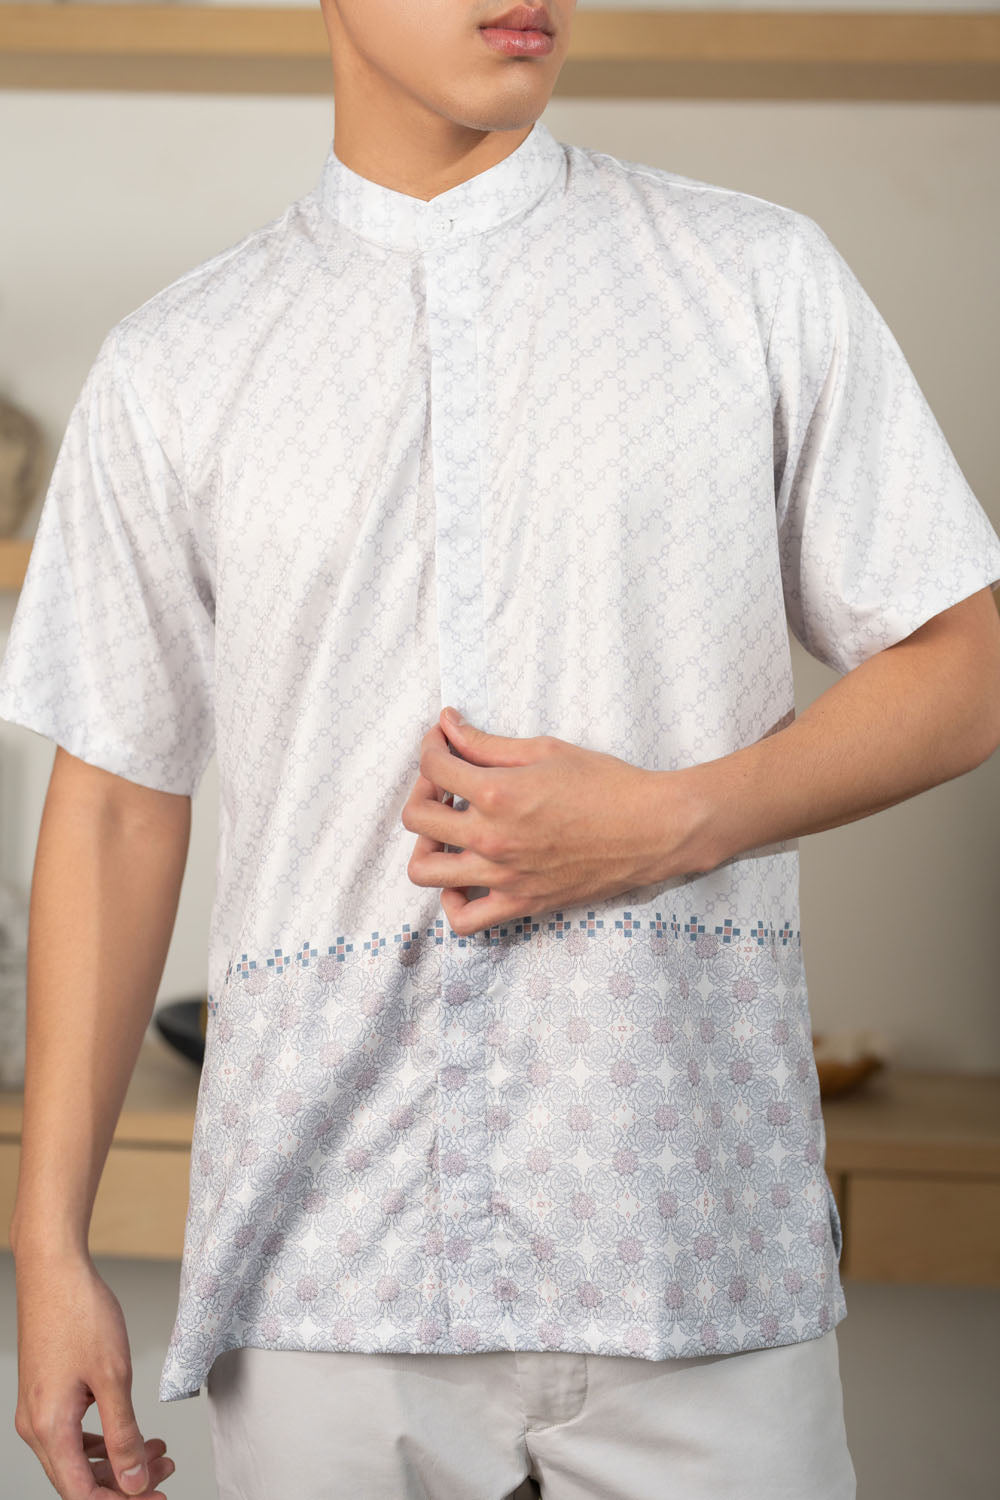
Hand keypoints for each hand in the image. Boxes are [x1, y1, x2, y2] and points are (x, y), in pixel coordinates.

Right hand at [13, 1247, 175, 1497]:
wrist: (53, 1270)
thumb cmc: (80, 1313)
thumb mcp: (113, 1377)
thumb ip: (124, 1435)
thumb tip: (134, 1481)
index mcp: (50, 1429)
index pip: (83, 1494)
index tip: (157, 1495)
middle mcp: (36, 1427)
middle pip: (79, 1480)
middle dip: (125, 1481)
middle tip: (165, 1469)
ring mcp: (36, 1410)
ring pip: (75, 1458)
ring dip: (116, 1460)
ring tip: (157, 1450)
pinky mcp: (43, 1395)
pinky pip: (70, 1435)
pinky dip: (102, 1440)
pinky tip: (128, 1433)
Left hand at [401, 707, 705, 936]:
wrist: (653, 828)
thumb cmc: (607, 784)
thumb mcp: (545, 750)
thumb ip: (487, 743)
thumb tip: (447, 724)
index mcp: (497, 793)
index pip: (433, 768)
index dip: (431, 748)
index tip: (442, 743)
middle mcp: (492, 837)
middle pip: (417, 818)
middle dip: (423, 790)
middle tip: (445, 782)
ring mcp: (503, 876)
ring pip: (426, 872)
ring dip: (425, 846)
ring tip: (447, 832)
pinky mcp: (521, 904)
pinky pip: (464, 921)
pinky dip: (451, 903)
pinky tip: (463, 879)